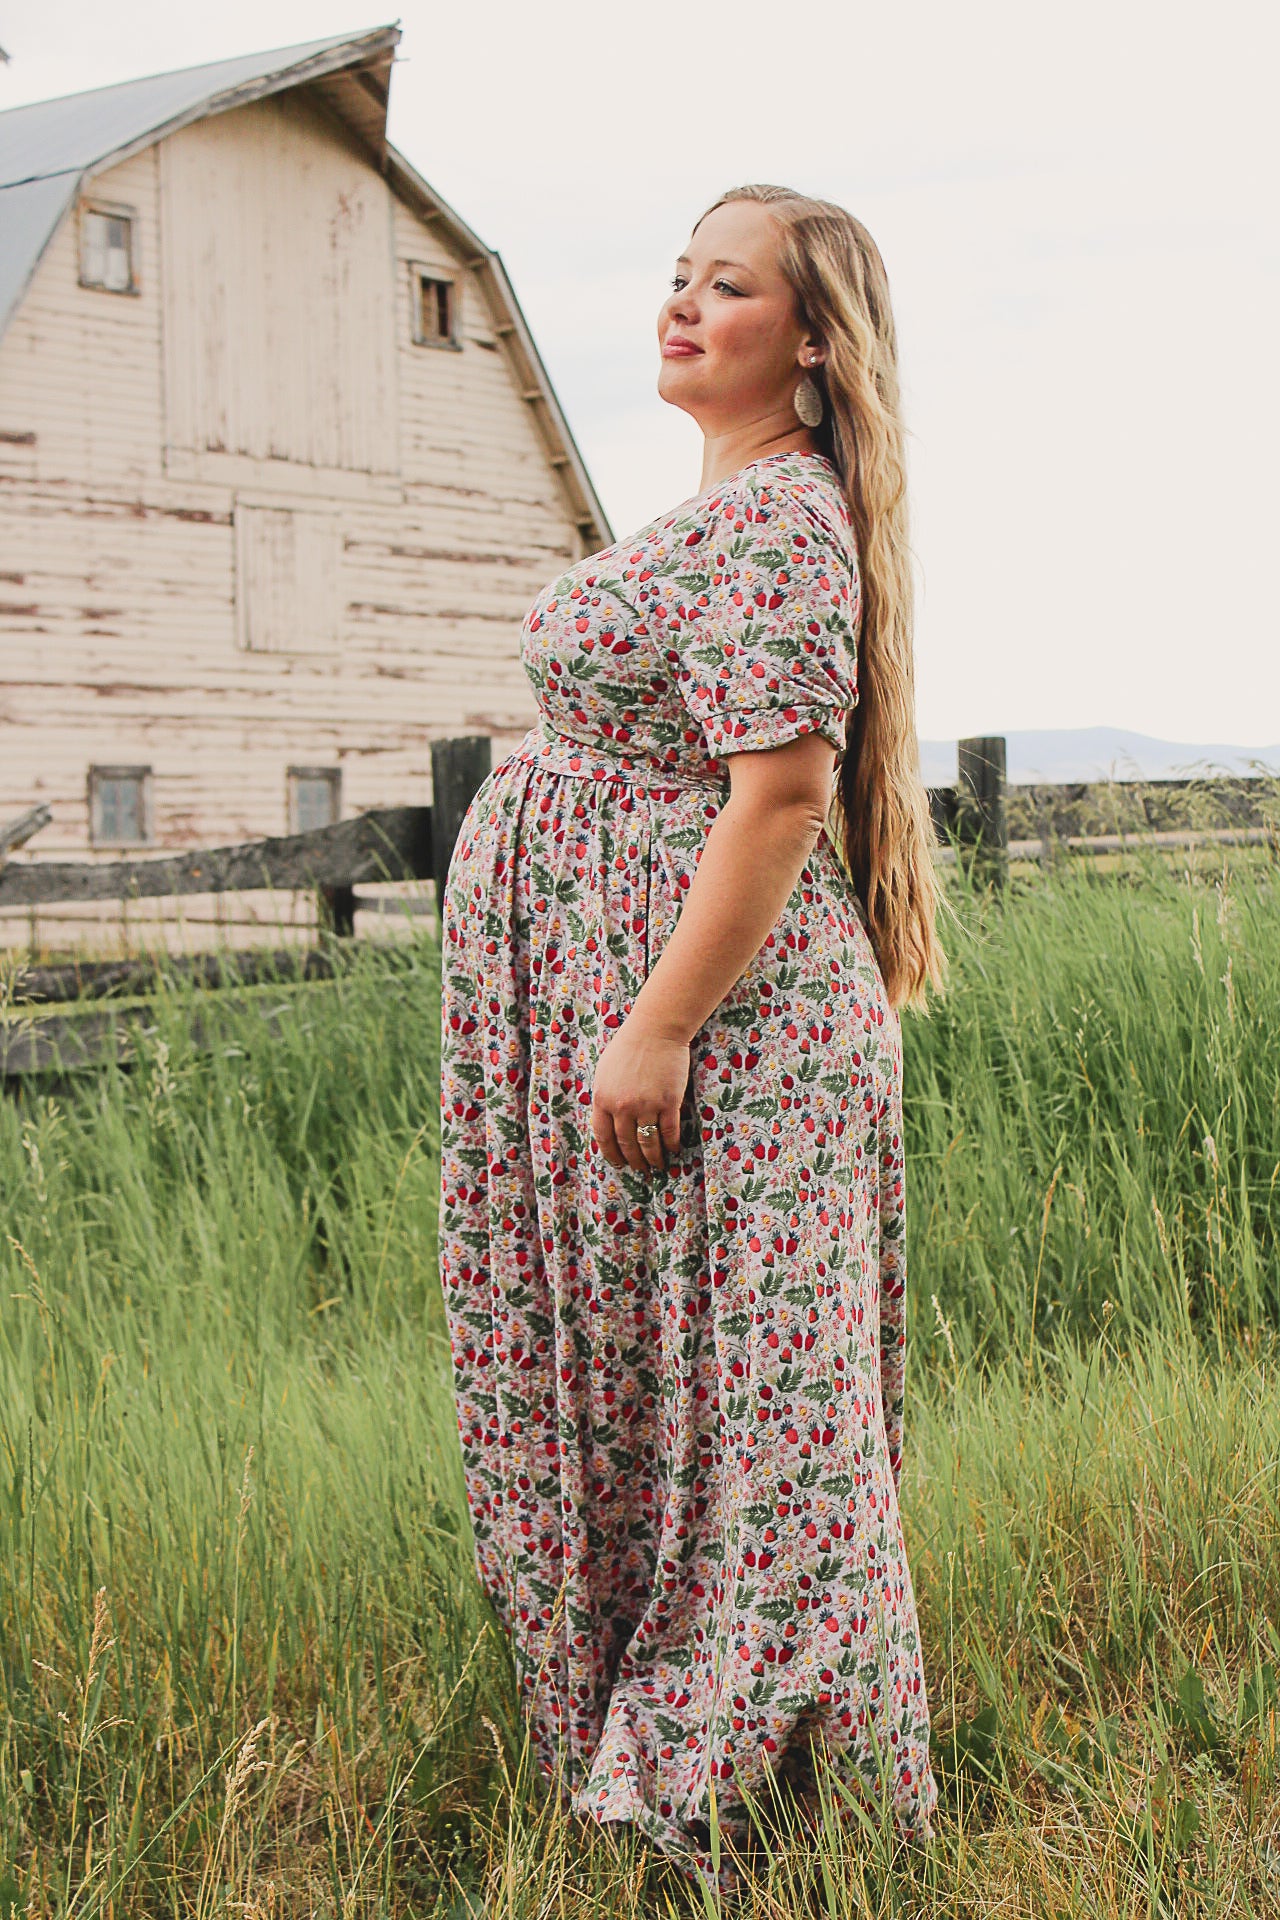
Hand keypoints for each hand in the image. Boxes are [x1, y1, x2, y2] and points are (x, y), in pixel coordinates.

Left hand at [591, 1012, 691, 1175]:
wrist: (655, 1029)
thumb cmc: (629, 1046)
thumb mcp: (605, 1071)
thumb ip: (604, 1096)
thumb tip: (607, 1120)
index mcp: (602, 1098)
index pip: (603, 1136)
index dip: (611, 1154)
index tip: (618, 1163)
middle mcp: (622, 1106)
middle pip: (627, 1144)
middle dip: (634, 1161)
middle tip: (640, 1170)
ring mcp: (645, 1105)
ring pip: (648, 1143)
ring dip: (653, 1158)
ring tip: (658, 1166)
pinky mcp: (668, 1102)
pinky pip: (669, 1132)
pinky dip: (671, 1144)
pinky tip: (673, 1149)